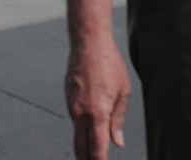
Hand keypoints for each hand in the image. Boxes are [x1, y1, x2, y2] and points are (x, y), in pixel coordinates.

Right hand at [65, 37, 130, 157]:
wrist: (88, 41)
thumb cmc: (109, 62)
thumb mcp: (123, 92)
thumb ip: (118, 120)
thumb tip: (117, 142)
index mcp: (98, 114)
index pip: (97, 150)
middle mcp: (81, 114)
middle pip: (80, 149)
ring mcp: (72, 106)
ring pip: (77, 135)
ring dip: (84, 146)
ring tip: (93, 152)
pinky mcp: (67, 99)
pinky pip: (75, 120)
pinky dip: (81, 128)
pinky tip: (89, 126)